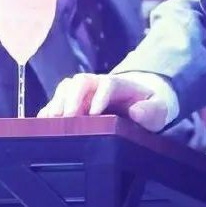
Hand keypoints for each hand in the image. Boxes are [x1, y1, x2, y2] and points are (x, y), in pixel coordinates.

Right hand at [37, 73, 168, 131]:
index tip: (95, 113)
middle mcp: (98, 84)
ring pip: (67, 88)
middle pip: (81, 81)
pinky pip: (57, 100)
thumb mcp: (159, 110)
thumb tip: (136, 111)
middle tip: (68, 118)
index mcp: (120, 85)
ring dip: (58, 102)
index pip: (109, 83)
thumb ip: (153, 111)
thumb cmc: (148, 107)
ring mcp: (84, 92)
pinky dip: (49, 110)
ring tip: (54, 121)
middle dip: (73, 97)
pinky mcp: (73, 102)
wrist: (140, 101)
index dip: (100, 95)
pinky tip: (45, 124)